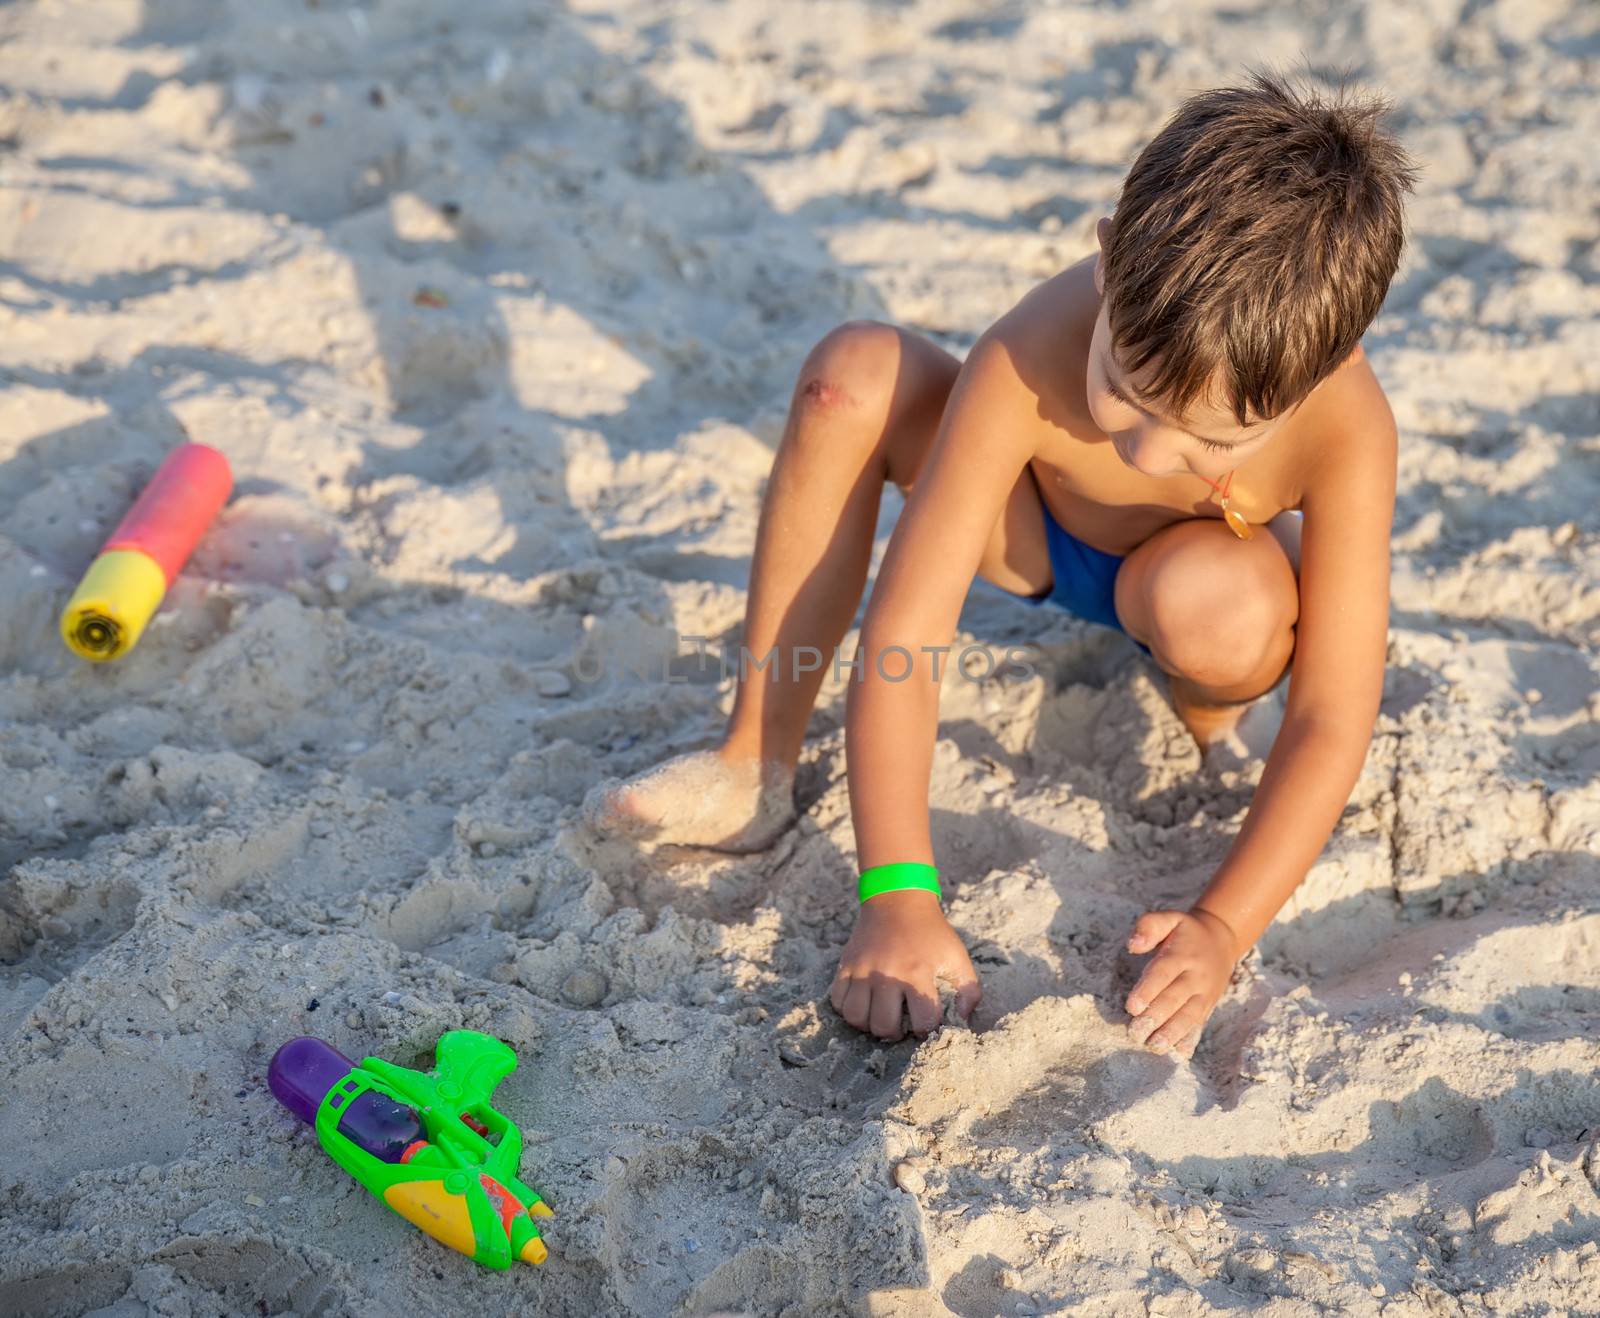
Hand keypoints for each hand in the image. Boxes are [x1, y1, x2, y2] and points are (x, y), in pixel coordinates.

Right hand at [829, 889, 981, 1040]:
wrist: (898, 898)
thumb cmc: (931, 931)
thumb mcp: (957, 955)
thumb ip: (969, 990)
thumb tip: (963, 1019)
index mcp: (917, 973)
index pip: (922, 1022)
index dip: (926, 1029)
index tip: (925, 1022)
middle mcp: (887, 974)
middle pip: (883, 1025)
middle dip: (895, 1033)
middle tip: (900, 1024)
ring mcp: (863, 969)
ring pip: (856, 1017)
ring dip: (869, 1024)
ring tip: (879, 1015)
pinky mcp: (847, 963)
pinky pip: (837, 1000)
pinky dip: (848, 1009)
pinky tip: (863, 1002)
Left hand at [1124, 908, 1239, 1057]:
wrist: (1221, 939)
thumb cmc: (1186, 932)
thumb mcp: (1170, 919)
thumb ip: (1149, 926)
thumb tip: (1133, 945)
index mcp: (1183, 954)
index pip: (1164, 973)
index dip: (1148, 990)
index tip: (1132, 1007)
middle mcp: (1196, 976)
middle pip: (1175, 998)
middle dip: (1156, 1017)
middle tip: (1136, 1033)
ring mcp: (1205, 993)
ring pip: (1190, 1015)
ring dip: (1172, 1032)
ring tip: (1155, 1047)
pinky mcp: (1209, 1005)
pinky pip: (1201, 1023)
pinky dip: (1192, 1038)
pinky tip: (1182, 1053)